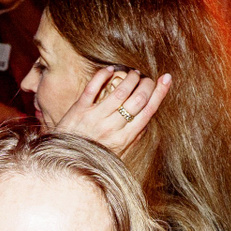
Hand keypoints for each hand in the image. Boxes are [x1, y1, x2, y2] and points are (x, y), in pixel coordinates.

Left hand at [50, 66, 170, 154]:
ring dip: (130, 78)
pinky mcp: (79, 110)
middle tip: (147, 77)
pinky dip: (103, 75)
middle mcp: (112, 128)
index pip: (148, 111)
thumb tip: (146, 121)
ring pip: (119, 91)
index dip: (159, 93)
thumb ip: (132, 138)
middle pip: (138, 99)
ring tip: (133, 73)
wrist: (64, 161)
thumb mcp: (117, 153)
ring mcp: (95, 118)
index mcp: (124, 138)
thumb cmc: (93, 156)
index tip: (166, 79)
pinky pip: (93, 88)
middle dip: (146, 84)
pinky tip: (110, 70)